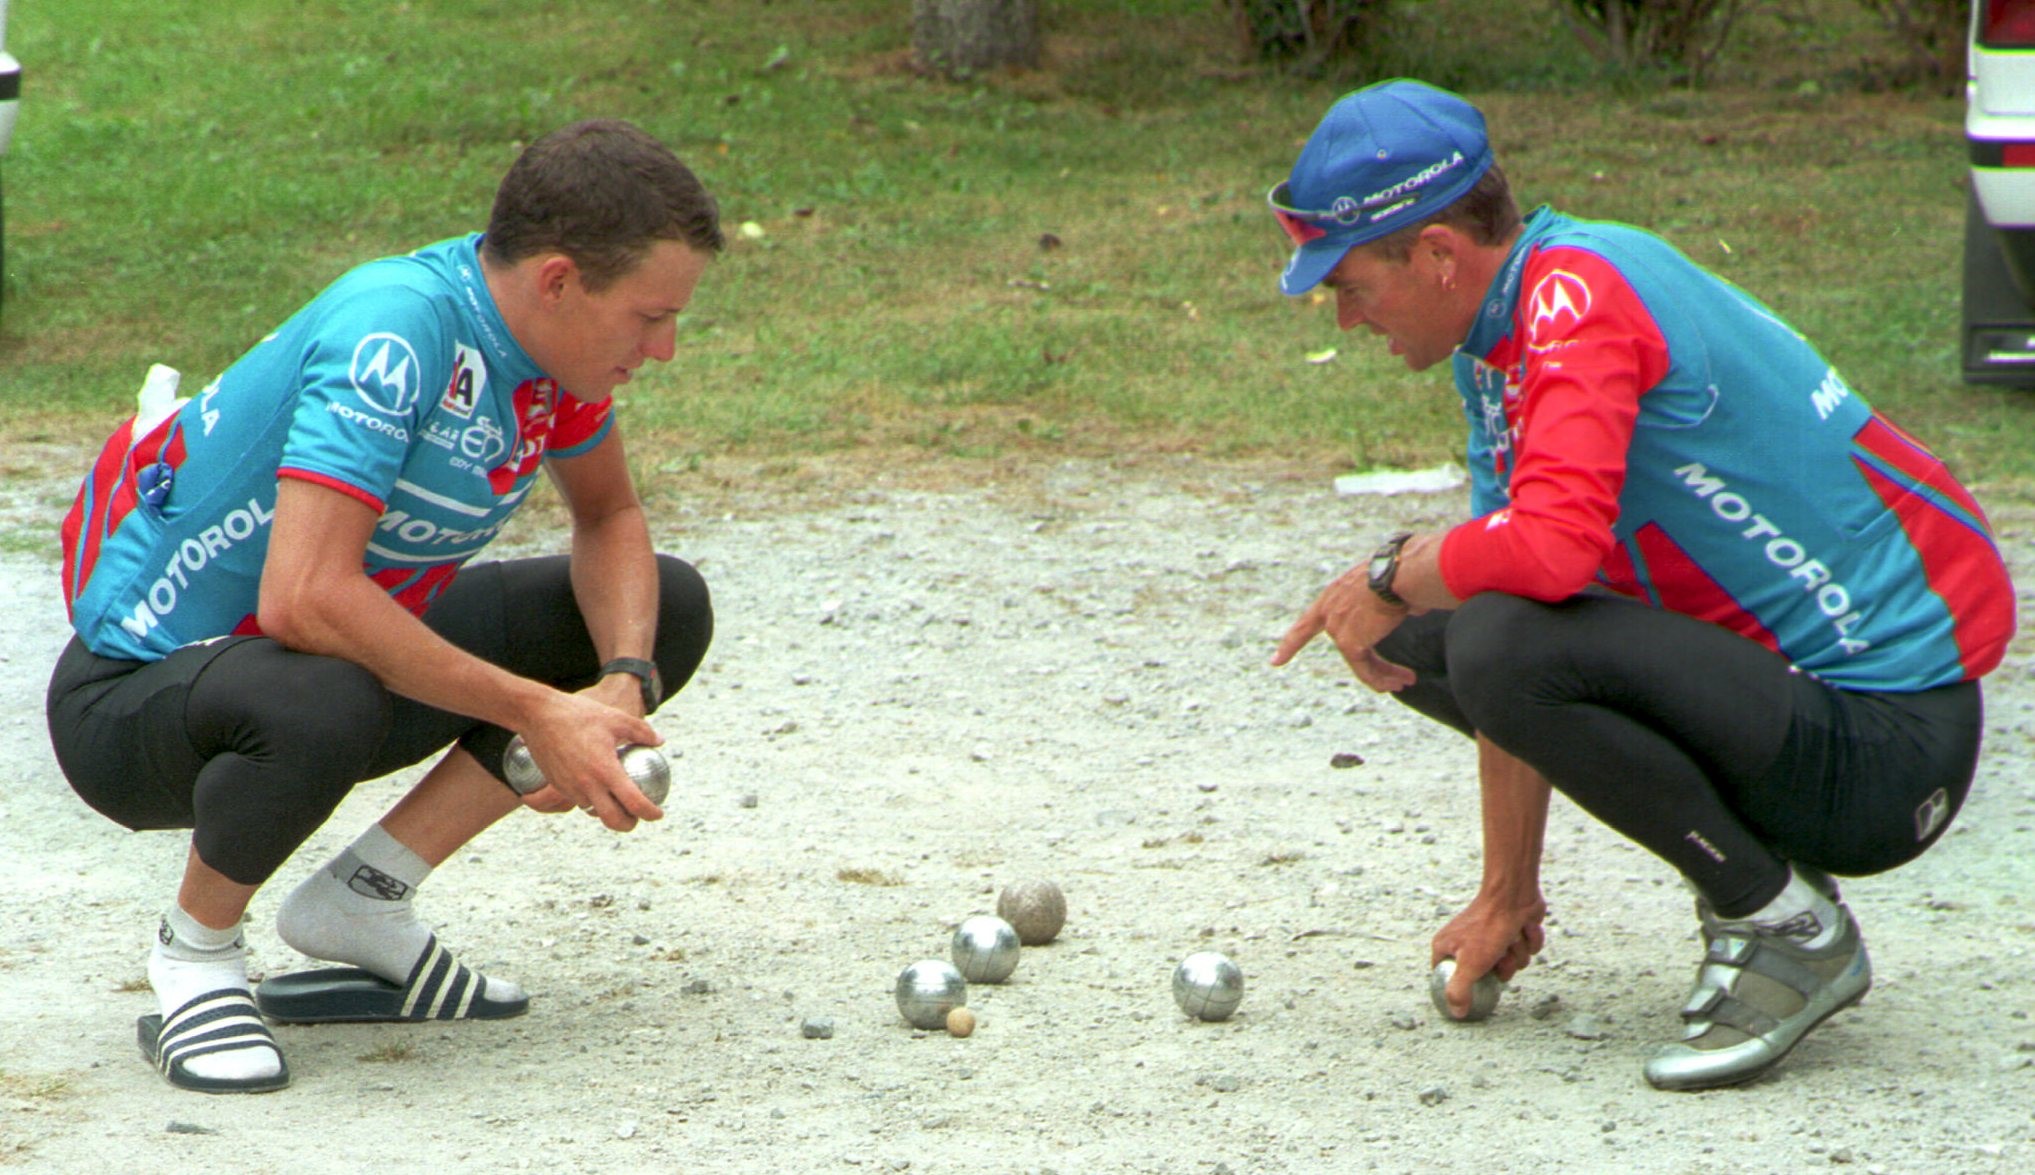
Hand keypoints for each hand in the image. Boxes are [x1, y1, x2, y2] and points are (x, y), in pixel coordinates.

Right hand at [516, 688, 664, 829]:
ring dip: (608, 812)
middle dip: (628, 825)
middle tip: (637, 818)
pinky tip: (598, 788)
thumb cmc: (579, 714)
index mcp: (605, 770)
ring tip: (619, 802)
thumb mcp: (616, 718)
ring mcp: (570, 787)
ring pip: (593, 811)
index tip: (658, 814)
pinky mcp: (558, 785)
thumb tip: (660, 741)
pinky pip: (578, 800)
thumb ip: (642, 731)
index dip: (650, 813)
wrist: (538, 714)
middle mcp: (587, 785)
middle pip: (613, 820)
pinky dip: (591, 800)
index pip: (634, 803)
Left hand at [1269, 564, 1414, 690]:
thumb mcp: (1390, 583)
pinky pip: (1365, 668)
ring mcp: (1337, 628)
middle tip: (1395, 682)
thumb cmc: (1402, 570)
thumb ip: (1394, 599)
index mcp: (1335, 594)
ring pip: (1360, 661)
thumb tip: (1414, 607)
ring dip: (1385, 674)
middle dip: (1377, 669)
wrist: (1399, 570)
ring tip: (1406, 681)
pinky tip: (1401, 681)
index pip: (1306, 624)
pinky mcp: (1349, 642)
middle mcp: (1330, 611)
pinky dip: (1383, 678)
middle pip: (1347, 647)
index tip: (1276, 662)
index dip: (1291, 644)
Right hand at [1431, 891, 1547, 1018]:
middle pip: (1486, 976)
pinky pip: (1525, 950)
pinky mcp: (1511, 930)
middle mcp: (1466, 942)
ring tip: (1512, 937)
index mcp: (1446, 947)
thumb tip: (1456, 1013)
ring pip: (1511, 963)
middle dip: (1502, 967)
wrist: (1514, 895)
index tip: (1480, 988)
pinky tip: (1523, 927)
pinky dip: (1528, 941)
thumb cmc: (1488, 927)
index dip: (1464, 987)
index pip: (1446, 978)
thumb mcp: (1470, 965)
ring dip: (1517, 953)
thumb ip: (1459, 991)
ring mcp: (1490, 936)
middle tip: (1500, 956)